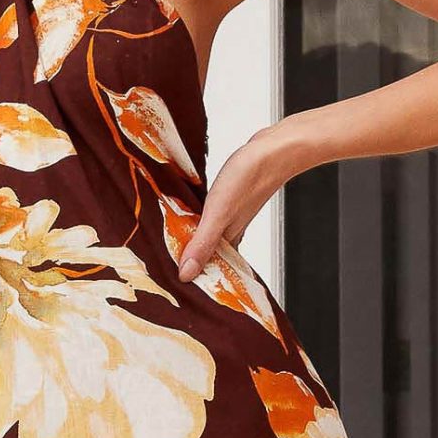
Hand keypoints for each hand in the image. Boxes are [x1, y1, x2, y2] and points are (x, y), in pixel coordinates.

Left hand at [175, 130, 291, 281]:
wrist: (276, 149)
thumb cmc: (251, 177)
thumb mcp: (218, 212)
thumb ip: (203, 243)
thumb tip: (186, 274)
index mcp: (228, 242)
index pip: (207, 271)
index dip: (190, 280)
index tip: (168, 289)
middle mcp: (230, 234)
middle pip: (206, 257)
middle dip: (187, 266)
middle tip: (161, 273)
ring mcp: (231, 218)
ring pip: (207, 239)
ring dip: (191, 245)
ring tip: (169, 251)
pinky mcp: (229, 202)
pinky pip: (209, 221)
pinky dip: (197, 225)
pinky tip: (188, 221)